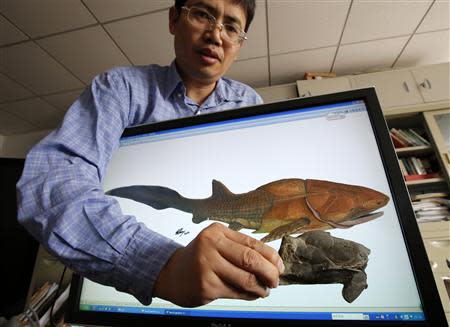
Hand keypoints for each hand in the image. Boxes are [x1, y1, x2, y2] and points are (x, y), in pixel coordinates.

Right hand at [153, 223, 284, 306]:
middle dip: (269, 272)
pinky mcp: (206, 286)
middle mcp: (210, 245)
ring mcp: (207, 266)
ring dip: (261, 287)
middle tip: (276, 280)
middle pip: (250, 260)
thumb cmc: (199, 257)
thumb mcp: (217, 243)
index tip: (280, 265)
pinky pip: (236, 292)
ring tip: (265, 289)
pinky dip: (249, 295)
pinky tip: (252, 294)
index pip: (251, 243)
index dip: (270, 256)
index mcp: (217, 231)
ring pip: (245, 279)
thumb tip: (272, 261)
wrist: (171, 273)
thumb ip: (240, 247)